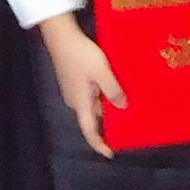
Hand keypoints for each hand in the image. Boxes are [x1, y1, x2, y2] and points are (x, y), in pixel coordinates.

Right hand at [38, 16, 124, 157]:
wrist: (61, 36)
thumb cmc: (81, 55)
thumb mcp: (102, 73)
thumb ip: (113, 91)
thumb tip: (123, 107)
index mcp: (81, 103)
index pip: (89, 131)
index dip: (99, 144)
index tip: (111, 153)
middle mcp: (75, 100)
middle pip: (93, 118)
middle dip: (108, 122)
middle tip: (128, 122)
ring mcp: (72, 90)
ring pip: (92, 104)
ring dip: (107, 106)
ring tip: (126, 102)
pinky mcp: (73, 80)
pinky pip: (90, 93)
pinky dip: (102, 94)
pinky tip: (114, 87)